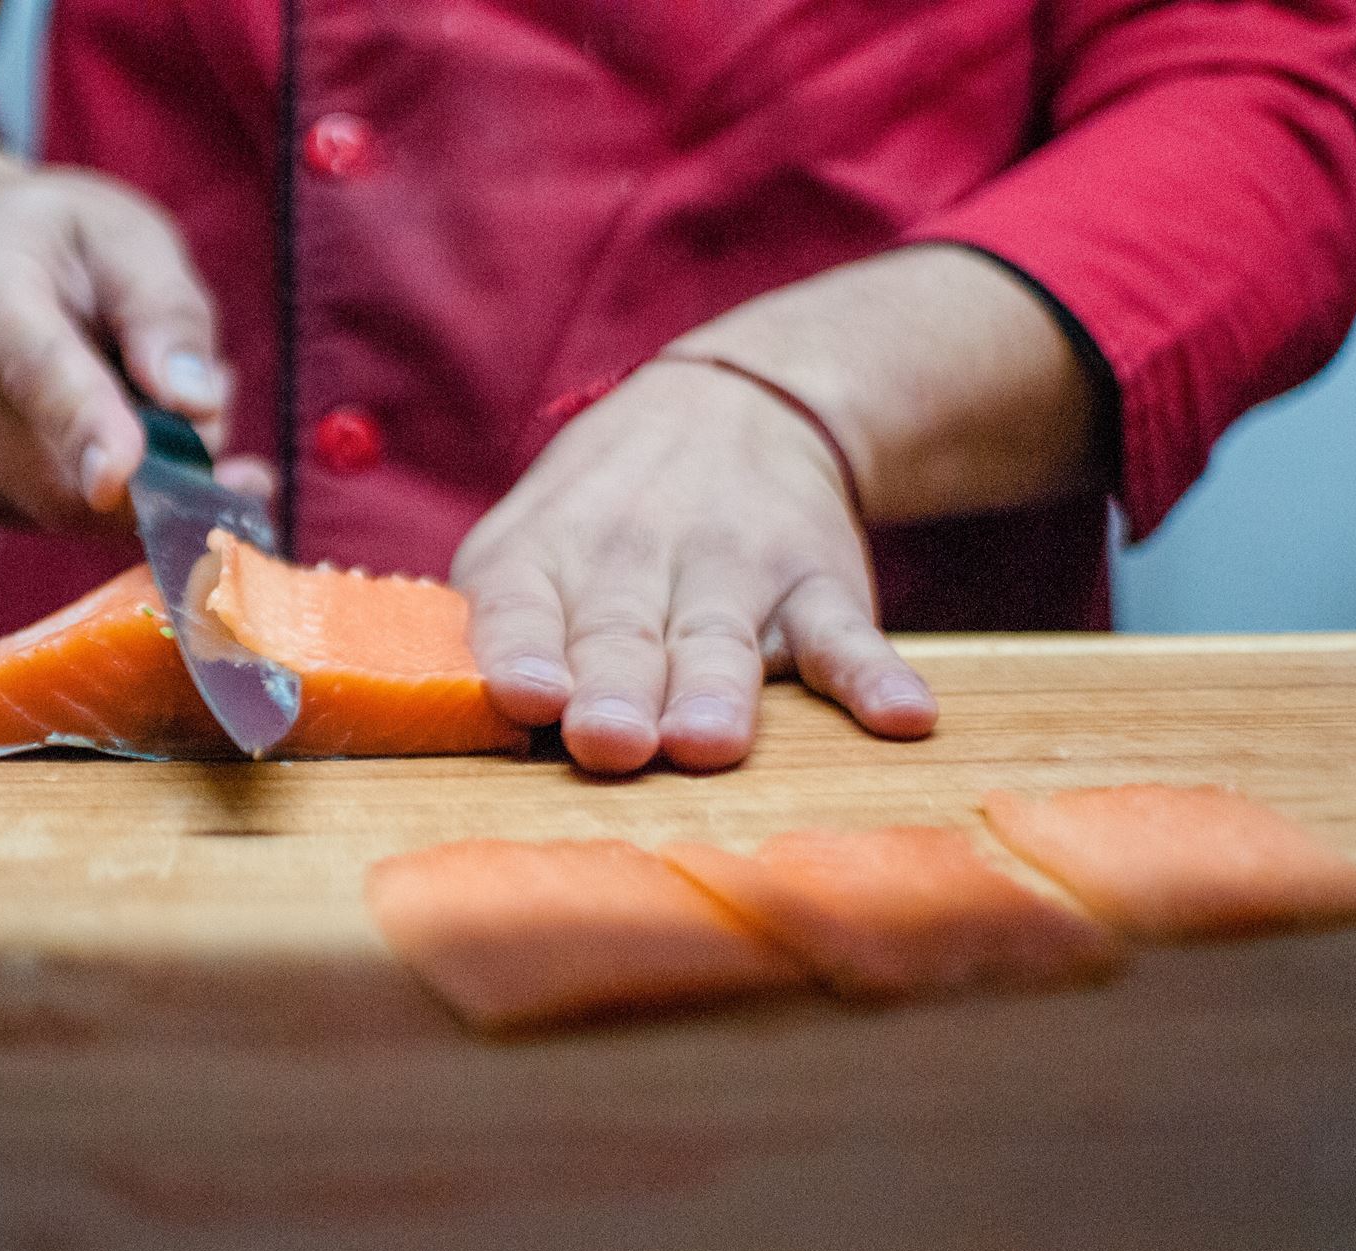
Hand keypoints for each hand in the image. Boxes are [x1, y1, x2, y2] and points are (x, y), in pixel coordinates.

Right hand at [0, 134, 270, 528]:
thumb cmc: (65, 246)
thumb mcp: (132, 240)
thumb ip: (166, 312)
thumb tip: (194, 404)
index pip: (33, 370)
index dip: (83, 427)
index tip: (124, 473)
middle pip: (49, 474)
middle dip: (154, 474)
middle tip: (218, 427)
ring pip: (60, 511)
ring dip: (138, 486)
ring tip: (158, 407)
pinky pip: (52, 525)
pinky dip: (109, 503)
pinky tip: (118, 440)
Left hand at [452, 359, 937, 773]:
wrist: (735, 403)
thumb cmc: (599, 512)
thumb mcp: (526, 544)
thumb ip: (498, 634)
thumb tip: (452, 728)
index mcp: (549, 557)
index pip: (522, 608)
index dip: (520, 652)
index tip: (525, 695)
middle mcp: (637, 562)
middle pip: (620, 638)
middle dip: (612, 692)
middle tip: (607, 742)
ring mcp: (734, 572)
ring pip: (720, 640)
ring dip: (714, 691)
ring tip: (707, 741)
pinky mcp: (816, 586)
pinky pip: (846, 636)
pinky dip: (875, 676)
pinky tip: (903, 717)